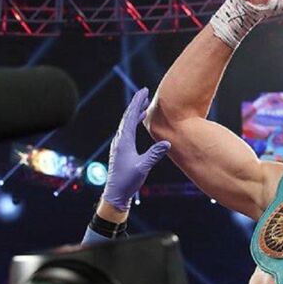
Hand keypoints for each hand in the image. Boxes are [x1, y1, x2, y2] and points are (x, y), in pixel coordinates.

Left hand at [102, 88, 170, 210]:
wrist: (115, 193)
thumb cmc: (127, 181)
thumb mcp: (143, 167)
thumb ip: (154, 154)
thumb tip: (167, 142)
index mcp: (124, 141)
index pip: (130, 116)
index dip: (137, 102)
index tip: (144, 90)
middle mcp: (119, 140)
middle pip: (127, 116)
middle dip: (136, 103)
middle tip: (144, 92)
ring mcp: (119, 144)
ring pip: (126, 123)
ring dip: (135, 112)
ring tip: (144, 105)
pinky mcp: (120, 150)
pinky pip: (127, 130)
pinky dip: (133, 122)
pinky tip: (138, 122)